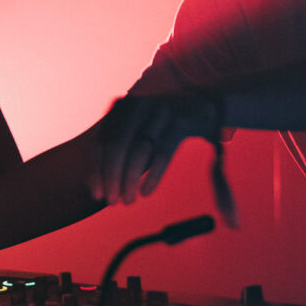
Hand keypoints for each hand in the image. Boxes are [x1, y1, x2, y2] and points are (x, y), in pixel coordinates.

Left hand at [92, 90, 223, 209]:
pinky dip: (152, 175)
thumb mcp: (141, 130)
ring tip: (129, 200)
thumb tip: (103, 184)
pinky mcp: (181, 121)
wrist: (208, 105)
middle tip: (112, 201)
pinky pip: (162, 152)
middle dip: (112, 177)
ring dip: (130, 180)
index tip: (96, 193)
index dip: (97, 170)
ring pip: (138, 151)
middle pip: (117, 146)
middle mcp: (139, 104)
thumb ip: (123, 150)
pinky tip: (146, 191)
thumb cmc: (168, 125)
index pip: (102, 141)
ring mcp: (160, 110)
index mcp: (124, 106)